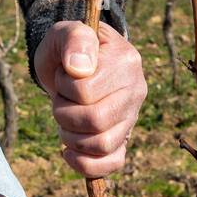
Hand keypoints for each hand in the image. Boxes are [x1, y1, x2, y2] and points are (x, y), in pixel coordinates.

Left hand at [34, 20, 146, 177]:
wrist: (70, 67)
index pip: (86, 90)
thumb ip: (74, 38)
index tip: (64, 74)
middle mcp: (136, 91)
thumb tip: (79, 68)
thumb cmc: (67, 50)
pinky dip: (85, 164)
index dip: (64, 86)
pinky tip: (68, 151)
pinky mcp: (124, 140)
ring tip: (65, 121)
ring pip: (102, 144)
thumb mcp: (64, 33)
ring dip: (70, 137)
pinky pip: (112, 164)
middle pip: (95, 120)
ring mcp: (132, 118)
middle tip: (60, 101)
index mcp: (126, 60)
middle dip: (64, 113)